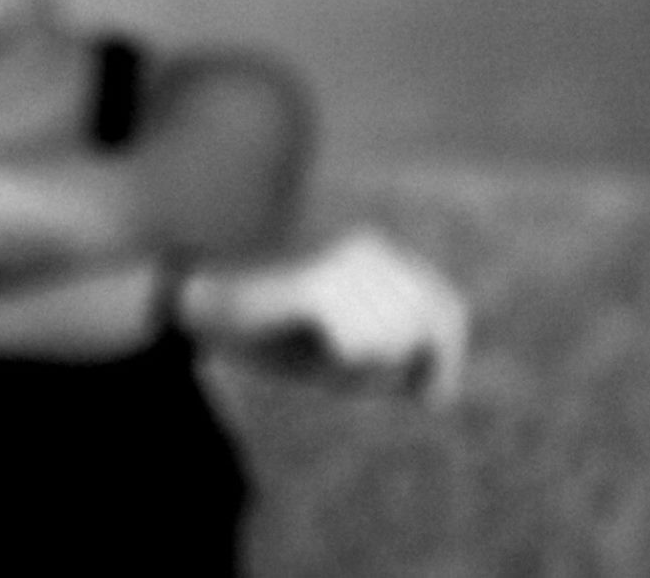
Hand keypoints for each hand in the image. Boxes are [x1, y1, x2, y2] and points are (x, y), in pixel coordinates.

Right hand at [190, 227, 468, 401]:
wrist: (202, 300)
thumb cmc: (271, 331)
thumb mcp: (342, 350)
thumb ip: (391, 358)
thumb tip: (438, 393)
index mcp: (381, 255)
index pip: (447, 309)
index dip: (445, 359)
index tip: (430, 398)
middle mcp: (371, 249)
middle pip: (423, 332)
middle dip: (393, 367)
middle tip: (342, 365)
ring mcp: (346, 262)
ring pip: (392, 343)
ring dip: (359, 366)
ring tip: (318, 347)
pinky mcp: (320, 283)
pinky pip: (358, 347)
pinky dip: (338, 360)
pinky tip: (311, 342)